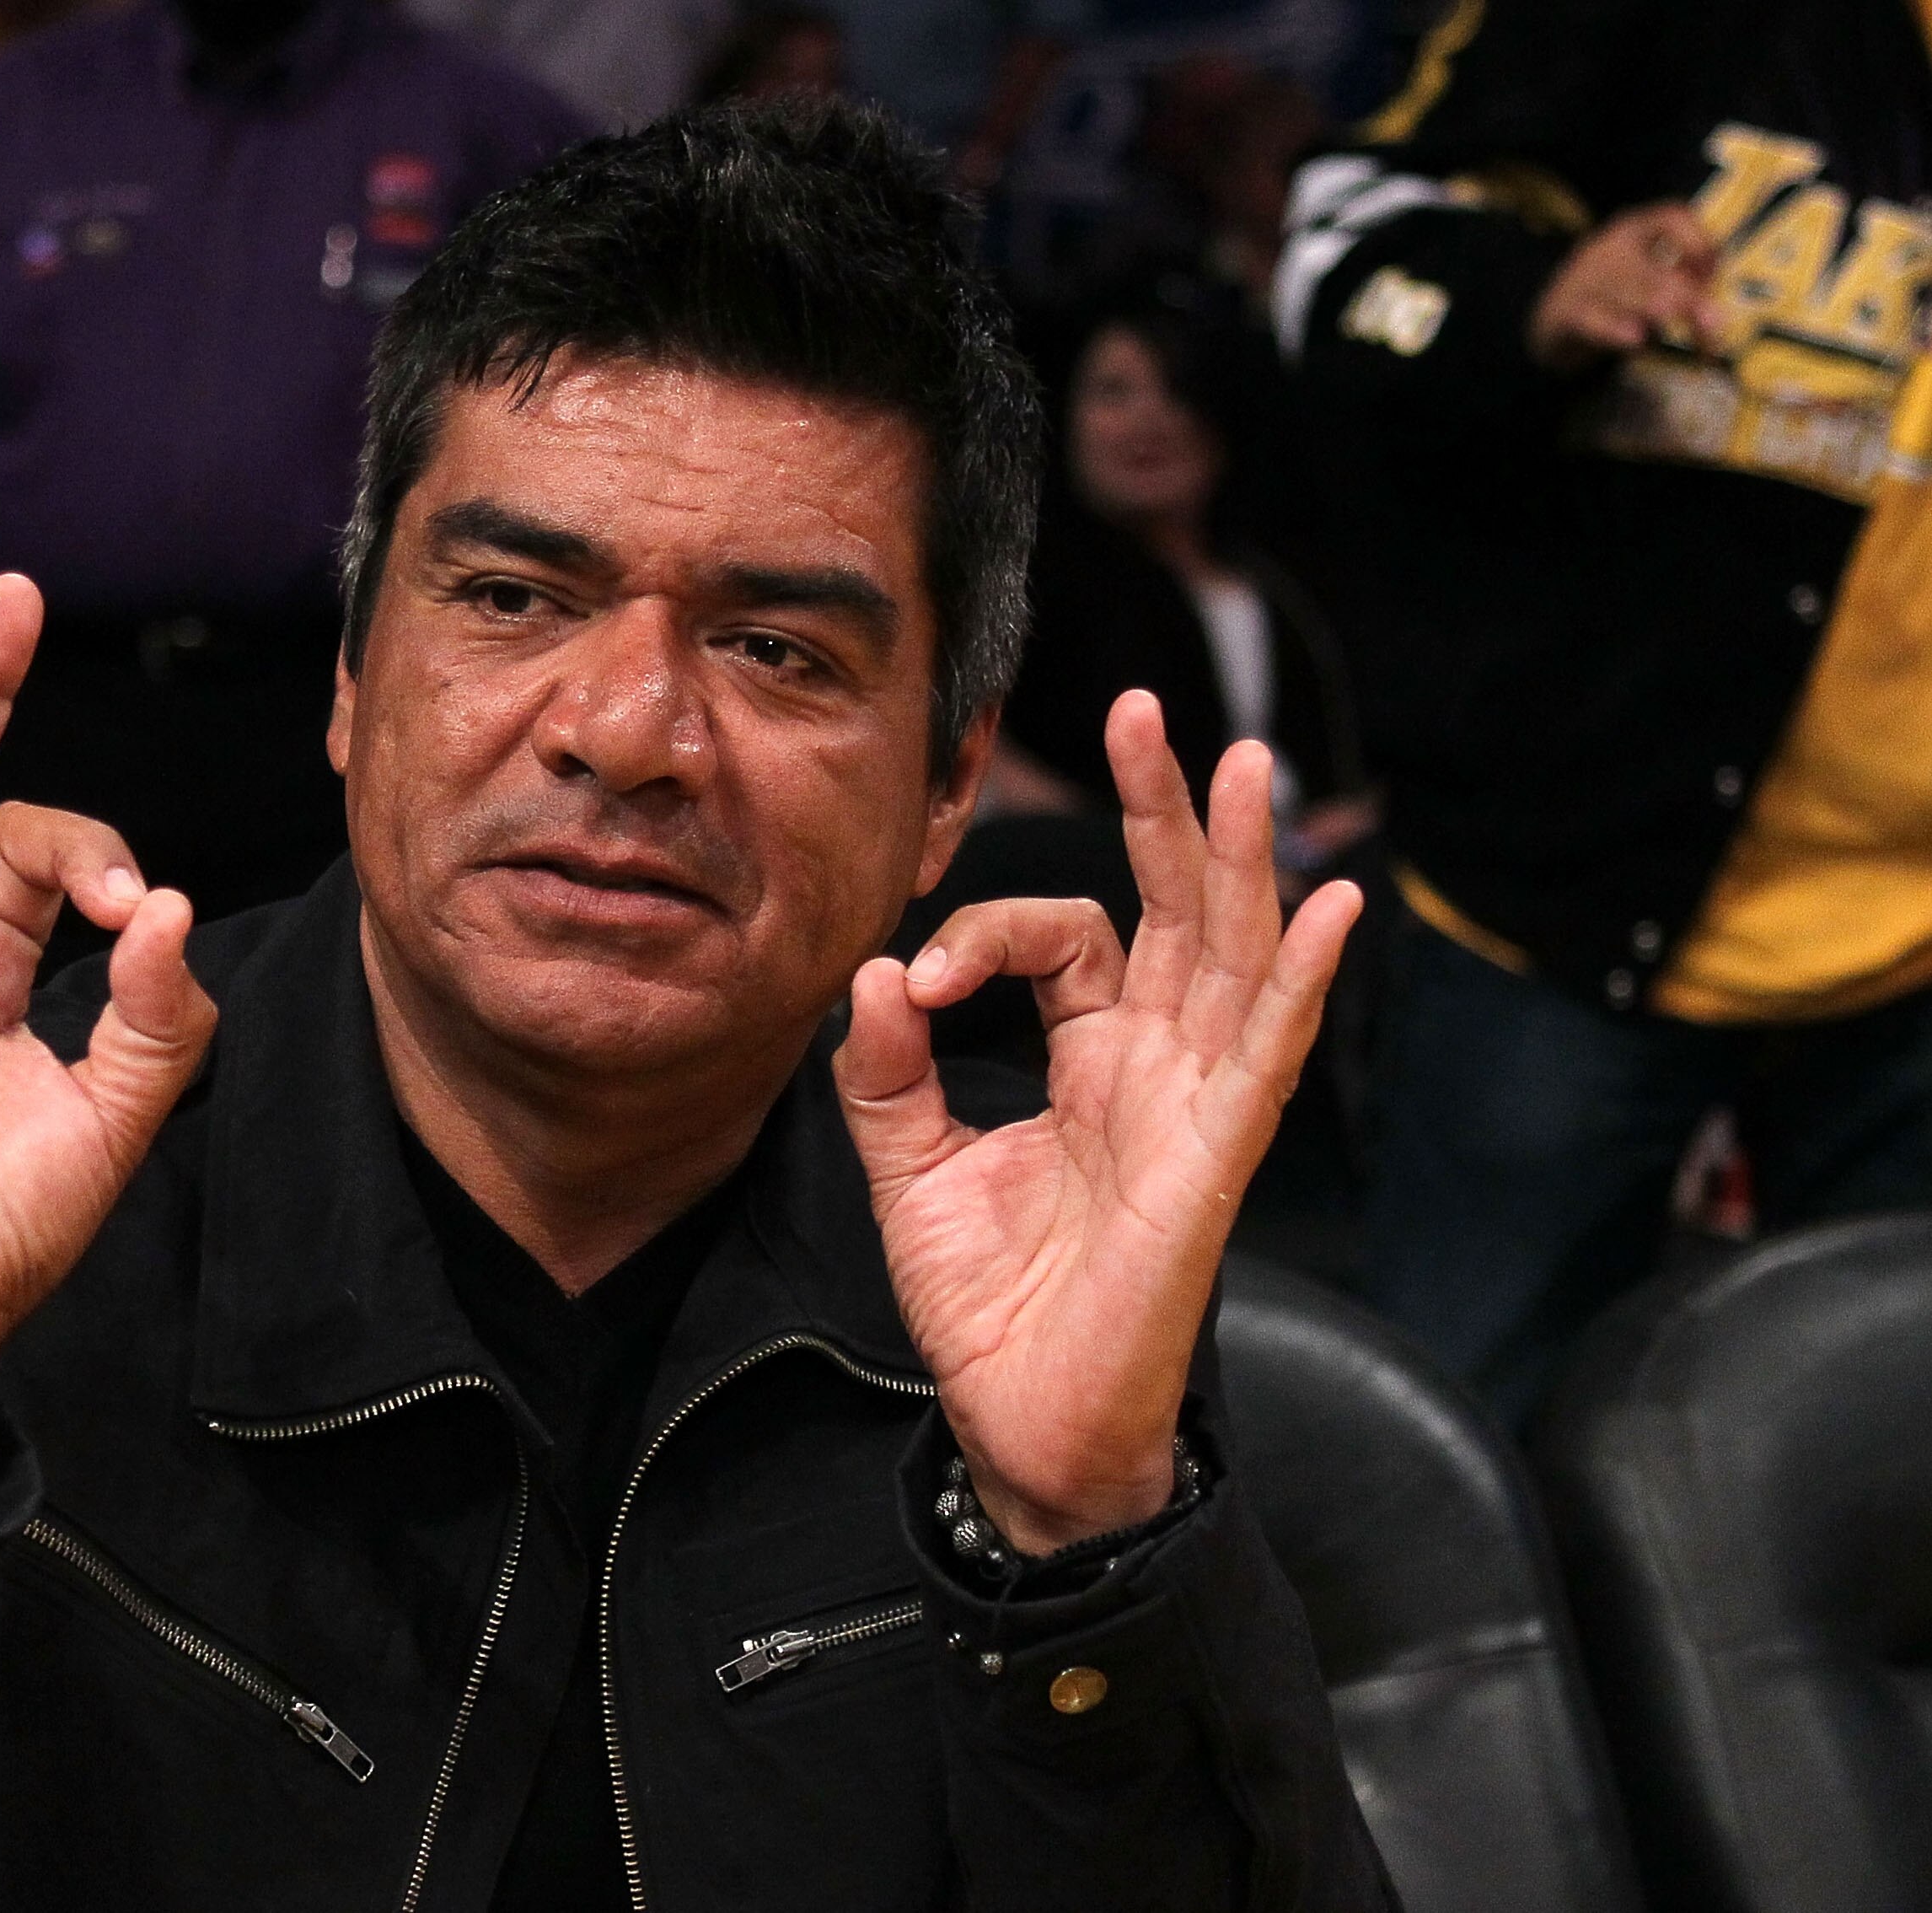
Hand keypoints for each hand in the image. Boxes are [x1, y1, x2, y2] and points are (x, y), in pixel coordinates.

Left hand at [835, 692, 1359, 1553]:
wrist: (1022, 1427)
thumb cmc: (989, 1304)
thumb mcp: (907, 1170)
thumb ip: (888, 1072)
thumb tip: (877, 973)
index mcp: (1090, 1056)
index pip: (1061, 936)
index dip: (985, 931)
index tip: (919, 981)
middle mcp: (1155, 1065)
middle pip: (1173, 908)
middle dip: (1161, 808)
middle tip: (1140, 711)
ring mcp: (1194, 1107)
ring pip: (1229, 955)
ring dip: (1237, 859)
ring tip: (1243, 763)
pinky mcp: (1213, 1162)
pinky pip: (1264, 1056)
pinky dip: (1296, 981)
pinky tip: (1326, 908)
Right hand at [1528, 203, 1722, 370]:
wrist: (1550, 319)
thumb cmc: (1609, 296)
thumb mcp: (1644, 275)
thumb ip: (1679, 277)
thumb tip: (1712, 295)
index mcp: (1632, 229)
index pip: (1672, 216)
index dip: (1700, 242)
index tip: (1713, 274)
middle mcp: (1608, 247)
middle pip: (1656, 266)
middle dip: (1690, 298)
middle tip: (1714, 326)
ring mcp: (1582, 278)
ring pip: (1630, 292)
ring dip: (1663, 313)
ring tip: (1686, 336)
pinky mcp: (1563, 311)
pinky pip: (1593, 318)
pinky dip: (1615, 329)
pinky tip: (1637, 339)